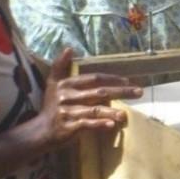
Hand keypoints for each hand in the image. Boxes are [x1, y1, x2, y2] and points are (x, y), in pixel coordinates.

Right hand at [27, 48, 142, 148]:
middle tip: (139, 92)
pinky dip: (99, 124)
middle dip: (121, 92)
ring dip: (111, 111)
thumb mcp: (53, 83)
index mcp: (67, 84)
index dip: (112, 79)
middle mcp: (67, 96)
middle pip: (99, 92)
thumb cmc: (52, 105)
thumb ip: (60, 66)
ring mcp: (68, 112)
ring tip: (125, 113)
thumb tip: (69, 48)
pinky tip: (111, 125)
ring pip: (94, 109)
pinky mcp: (68, 126)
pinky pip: (87, 124)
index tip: (128, 81)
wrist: (41, 130)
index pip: (94, 78)